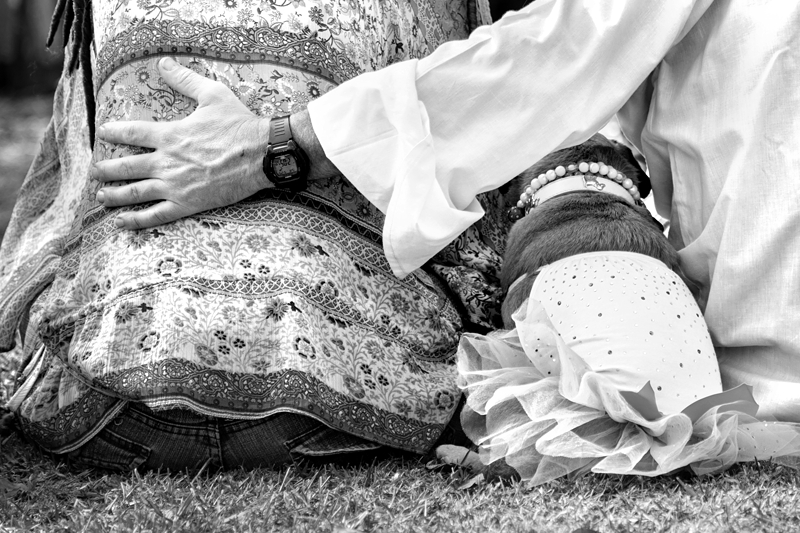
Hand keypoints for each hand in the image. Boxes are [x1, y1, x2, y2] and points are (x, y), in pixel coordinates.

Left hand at [93, 56, 269, 229]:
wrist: (263, 154)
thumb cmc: (240, 124)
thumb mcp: (213, 94)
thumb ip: (184, 80)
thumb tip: (163, 63)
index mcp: (170, 134)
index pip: (131, 133)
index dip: (113, 132)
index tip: (102, 133)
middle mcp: (166, 161)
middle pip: (125, 166)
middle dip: (105, 169)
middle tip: (94, 172)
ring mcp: (175, 185)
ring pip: (135, 192)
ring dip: (114, 195)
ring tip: (101, 196)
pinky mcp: (188, 203)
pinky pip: (156, 215)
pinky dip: (136, 220)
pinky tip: (121, 222)